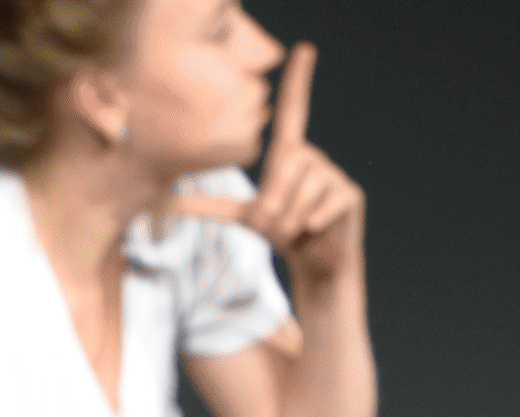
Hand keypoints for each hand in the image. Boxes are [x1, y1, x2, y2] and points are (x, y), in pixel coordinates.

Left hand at [178, 45, 364, 291]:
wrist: (316, 264)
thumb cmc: (283, 233)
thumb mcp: (245, 217)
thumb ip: (211, 205)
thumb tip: (169, 202)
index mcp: (288, 154)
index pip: (294, 111)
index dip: (299, 81)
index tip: (305, 49)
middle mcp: (312, 156)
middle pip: (285, 169)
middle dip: (276, 204)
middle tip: (281, 222)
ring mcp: (333, 174)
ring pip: (304, 190)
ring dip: (293, 218)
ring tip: (299, 227)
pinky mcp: (349, 194)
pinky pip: (323, 206)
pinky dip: (314, 223)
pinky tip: (316, 228)